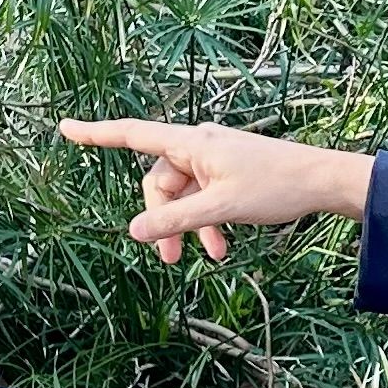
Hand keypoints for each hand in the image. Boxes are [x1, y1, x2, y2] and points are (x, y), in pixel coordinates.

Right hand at [57, 118, 372, 265]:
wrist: (322, 181)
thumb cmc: (276, 186)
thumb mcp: (221, 209)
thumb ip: (176, 221)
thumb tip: (134, 231)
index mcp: (192, 143)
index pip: (132, 135)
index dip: (97, 134)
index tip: (65, 128)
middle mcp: (198, 145)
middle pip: (159, 180)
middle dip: (161, 219)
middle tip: (169, 260)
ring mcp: (215, 159)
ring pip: (183, 194)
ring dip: (187, 226)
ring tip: (202, 259)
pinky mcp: (229, 172)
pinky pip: (203, 196)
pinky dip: (206, 221)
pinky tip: (220, 248)